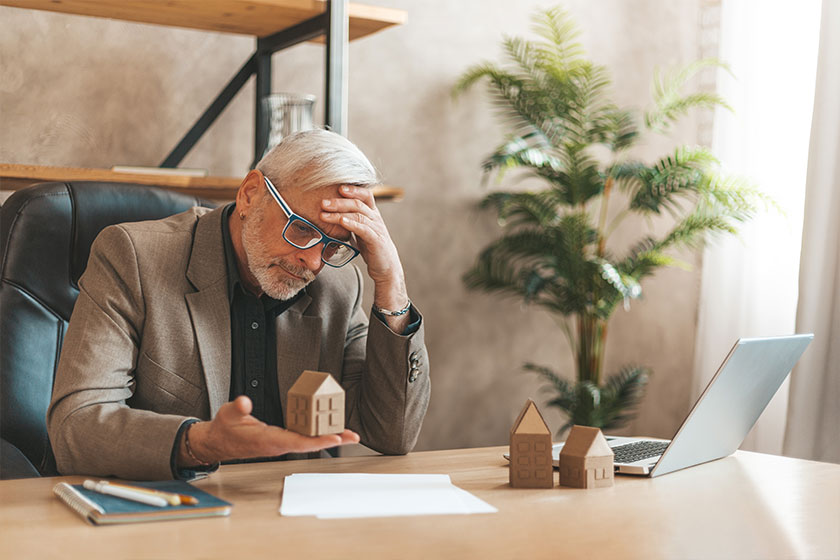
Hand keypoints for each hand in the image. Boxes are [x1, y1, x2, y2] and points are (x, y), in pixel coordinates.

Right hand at [178, 396, 359, 465]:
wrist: (218, 442)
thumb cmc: (225, 428)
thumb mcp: (228, 414)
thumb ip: (238, 407)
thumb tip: (245, 401)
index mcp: (268, 440)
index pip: (298, 441)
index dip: (318, 440)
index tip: (335, 437)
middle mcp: (278, 444)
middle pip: (310, 444)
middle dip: (332, 440)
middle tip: (352, 436)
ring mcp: (280, 443)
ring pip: (309, 441)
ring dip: (328, 437)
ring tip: (347, 433)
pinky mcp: (281, 440)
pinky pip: (303, 438)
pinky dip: (317, 434)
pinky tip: (328, 428)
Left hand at [320, 185, 410, 330]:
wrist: (387, 269)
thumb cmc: (373, 250)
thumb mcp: (361, 233)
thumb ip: (352, 222)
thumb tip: (334, 215)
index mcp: (373, 215)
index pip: (365, 195)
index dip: (353, 189)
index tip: (337, 187)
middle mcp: (376, 219)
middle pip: (358, 203)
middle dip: (339, 201)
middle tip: (323, 202)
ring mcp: (377, 229)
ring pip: (358, 214)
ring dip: (339, 212)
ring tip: (324, 213)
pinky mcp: (376, 240)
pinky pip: (363, 228)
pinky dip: (351, 223)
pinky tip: (341, 221)